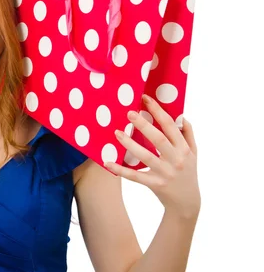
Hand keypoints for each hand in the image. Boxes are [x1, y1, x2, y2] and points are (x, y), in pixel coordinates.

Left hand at [105, 94, 199, 219]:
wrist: (187, 202)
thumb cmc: (188, 172)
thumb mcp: (193, 153)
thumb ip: (188, 135)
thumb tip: (181, 116)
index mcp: (184, 149)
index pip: (171, 126)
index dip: (159, 111)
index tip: (146, 99)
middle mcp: (176, 160)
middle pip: (159, 139)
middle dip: (144, 125)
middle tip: (129, 113)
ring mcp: (165, 173)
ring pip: (146, 156)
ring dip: (130, 144)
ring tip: (117, 132)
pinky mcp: (155, 184)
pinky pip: (135, 176)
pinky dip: (121, 170)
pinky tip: (108, 162)